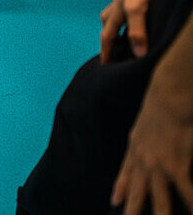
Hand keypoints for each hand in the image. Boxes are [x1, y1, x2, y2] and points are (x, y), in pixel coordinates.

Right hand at [101, 0, 167, 61]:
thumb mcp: (137, 8)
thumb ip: (137, 31)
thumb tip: (138, 55)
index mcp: (116, 13)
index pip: (107, 37)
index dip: (106, 52)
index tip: (104, 67)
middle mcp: (120, 7)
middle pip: (109, 25)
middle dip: (110, 39)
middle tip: (116, 52)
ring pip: (122, 17)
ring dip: (123, 28)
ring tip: (132, 38)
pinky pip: (136, 11)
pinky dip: (138, 19)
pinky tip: (148, 19)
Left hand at [110, 73, 192, 213]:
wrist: (169, 95)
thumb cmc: (160, 106)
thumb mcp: (142, 126)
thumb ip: (140, 144)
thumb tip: (141, 147)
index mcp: (134, 150)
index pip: (125, 175)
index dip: (120, 190)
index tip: (113, 203)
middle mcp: (143, 162)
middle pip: (137, 195)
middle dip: (132, 212)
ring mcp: (159, 166)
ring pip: (159, 201)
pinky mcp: (177, 165)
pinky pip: (186, 192)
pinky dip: (190, 204)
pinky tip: (192, 214)